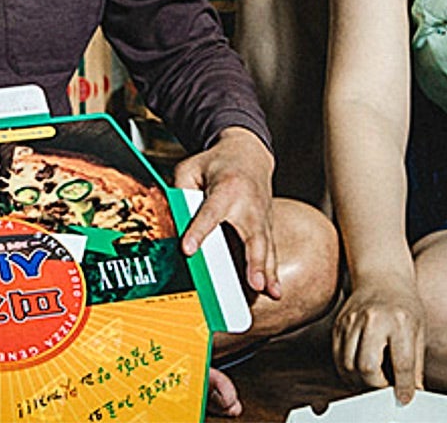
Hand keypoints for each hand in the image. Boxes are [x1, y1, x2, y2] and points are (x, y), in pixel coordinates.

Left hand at [172, 127, 279, 298]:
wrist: (249, 153)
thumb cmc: (216, 162)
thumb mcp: (191, 168)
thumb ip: (180, 191)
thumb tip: (171, 221)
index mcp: (226, 188)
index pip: (210, 212)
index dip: (198, 231)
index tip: (188, 249)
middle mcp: (248, 204)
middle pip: (251, 234)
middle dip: (253, 261)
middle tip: (254, 283)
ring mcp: (261, 216)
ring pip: (265, 246)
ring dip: (266, 271)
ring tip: (270, 292)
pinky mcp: (266, 225)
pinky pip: (269, 250)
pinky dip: (272, 271)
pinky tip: (275, 290)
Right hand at [332, 281, 424, 403]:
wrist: (382, 276)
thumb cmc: (404, 304)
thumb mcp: (418, 330)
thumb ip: (414, 363)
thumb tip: (410, 392)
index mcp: (400, 321)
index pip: (401, 363)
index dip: (403, 386)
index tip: (404, 397)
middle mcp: (374, 319)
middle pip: (367, 367)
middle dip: (376, 386)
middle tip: (384, 387)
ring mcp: (353, 320)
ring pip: (348, 365)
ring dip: (360, 381)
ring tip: (372, 380)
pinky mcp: (339, 324)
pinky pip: (338, 356)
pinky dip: (347, 370)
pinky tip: (359, 370)